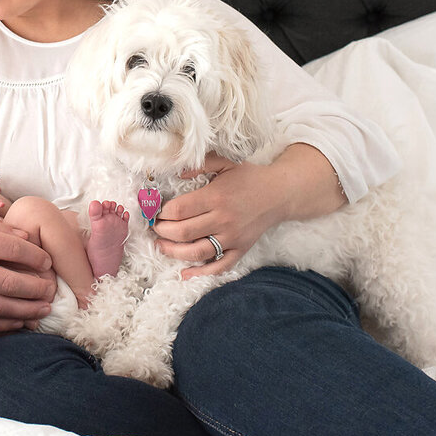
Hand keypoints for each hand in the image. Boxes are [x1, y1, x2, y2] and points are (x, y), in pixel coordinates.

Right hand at [0, 211, 55, 332]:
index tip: (47, 262)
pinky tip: (20, 322)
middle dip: (37, 288)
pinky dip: (5, 325)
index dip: (36, 257)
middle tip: (51, 289)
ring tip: (44, 308)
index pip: (14, 250)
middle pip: (12, 283)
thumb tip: (27, 240)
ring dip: (27, 310)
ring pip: (1, 307)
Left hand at [151, 154, 277, 278]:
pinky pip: (219, 266)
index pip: (179, 210)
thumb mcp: (225, 162)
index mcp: (216, 197)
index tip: (155, 211)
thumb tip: (177, 173)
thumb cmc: (248, 177)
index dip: (161, 213)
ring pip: (197, 252)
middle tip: (155, 228)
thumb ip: (200, 164)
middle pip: (183, 232)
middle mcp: (223, 220)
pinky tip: (185, 273)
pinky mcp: (240, 250)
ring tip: (160, 245)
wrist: (280, 194)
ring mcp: (232, 238)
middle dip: (162, 231)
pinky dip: (201, 272)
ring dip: (173, 251)